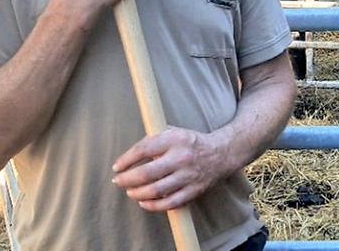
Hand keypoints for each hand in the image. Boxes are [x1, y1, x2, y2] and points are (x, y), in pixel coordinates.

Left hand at [110, 126, 236, 211]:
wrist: (221, 153)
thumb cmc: (190, 143)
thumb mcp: (173, 132)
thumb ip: (153, 141)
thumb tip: (129, 157)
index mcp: (174, 139)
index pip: (143, 149)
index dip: (126, 160)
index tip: (117, 167)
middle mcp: (181, 157)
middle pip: (146, 173)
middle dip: (127, 179)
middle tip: (118, 181)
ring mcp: (188, 176)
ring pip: (156, 190)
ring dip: (137, 193)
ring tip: (130, 192)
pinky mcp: (194, 190)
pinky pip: (170, 203)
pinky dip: (153, 205)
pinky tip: (144, 202)